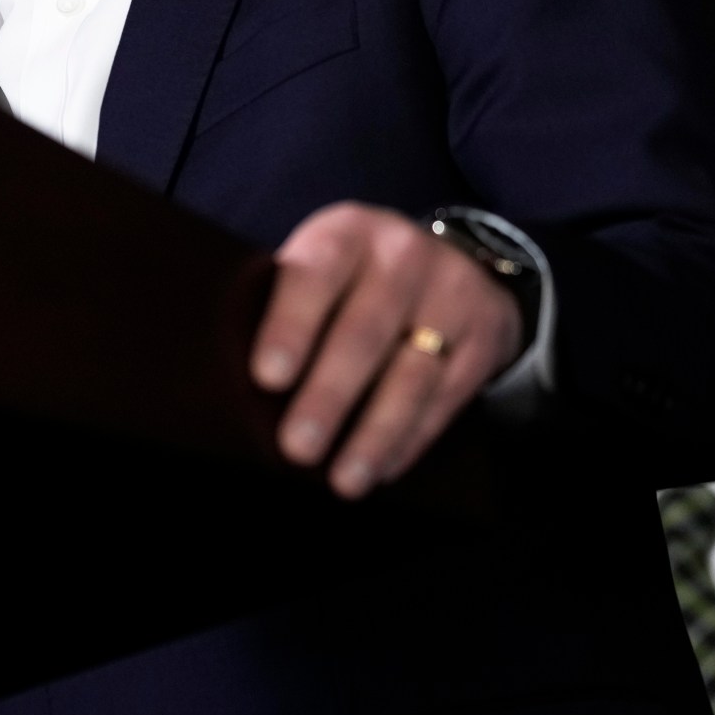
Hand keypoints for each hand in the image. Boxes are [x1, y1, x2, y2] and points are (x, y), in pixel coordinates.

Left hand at [250, 203, 522, 497]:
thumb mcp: (320, 263)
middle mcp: (404, 256)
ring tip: (342, 481)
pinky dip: (410, 440)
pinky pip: (445, 399)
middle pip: (364, 333)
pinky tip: (380, 471)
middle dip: (328, 396)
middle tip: (295, 448)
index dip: (290, 326)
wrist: (452, 263)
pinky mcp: (484, 339)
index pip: (314, 276)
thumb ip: (282, 301)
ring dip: (374, 434)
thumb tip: (231, 381)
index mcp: (347, 233)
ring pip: (411, 375)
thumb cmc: (351, 278)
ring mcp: (452, 296)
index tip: (266, 379)